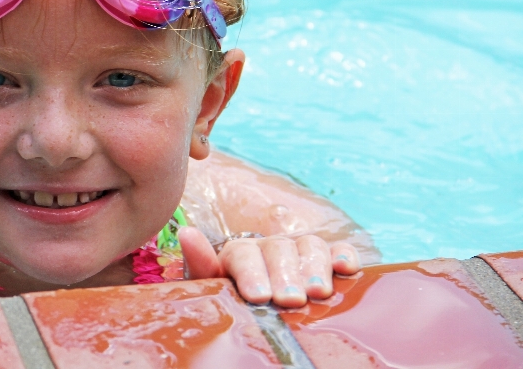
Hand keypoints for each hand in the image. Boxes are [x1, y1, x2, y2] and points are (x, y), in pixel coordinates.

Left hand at [178, 227, 360, 307]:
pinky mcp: (326, 260)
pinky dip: (343, 255)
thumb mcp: (211, 284)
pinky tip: (347, 268)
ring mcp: (298, 251)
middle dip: (285, 275)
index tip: (258, 297)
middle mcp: (270, 246)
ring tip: (318, 292)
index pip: (244, 254)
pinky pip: (337, 250)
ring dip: (314, 267)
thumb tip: (187, 233)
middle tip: (290, 299)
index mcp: (239, 252)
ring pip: (309, 246)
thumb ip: (201, 263)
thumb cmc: (231, 296)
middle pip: (279, 250)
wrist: (253, 302)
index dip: (252, 273)